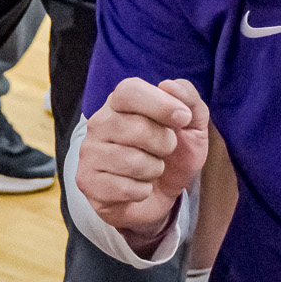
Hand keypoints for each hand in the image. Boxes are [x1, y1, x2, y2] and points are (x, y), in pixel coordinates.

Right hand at [75, 78, 209, 246]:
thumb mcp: (193, 124)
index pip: (129, 91)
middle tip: (166, 150)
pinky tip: (138, 187)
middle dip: (165, 144)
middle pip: (138, 129)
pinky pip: (125, 188)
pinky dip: (142, 191)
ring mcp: (90, 153)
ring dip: (154, 170)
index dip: (160, 104)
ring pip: (133, 162)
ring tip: (151, 169)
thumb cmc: (175, 154)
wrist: (160, 195)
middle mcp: (99, 123)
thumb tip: (168, 85)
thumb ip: (188, 98)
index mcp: (120, 101)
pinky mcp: (88, 182)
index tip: (184, 118)